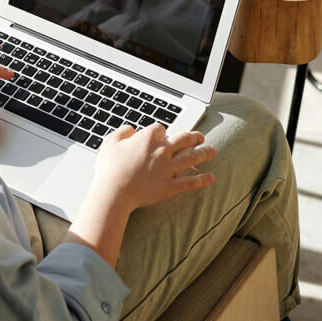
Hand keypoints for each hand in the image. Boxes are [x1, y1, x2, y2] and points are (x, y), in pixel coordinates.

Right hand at [93, 122, 214, 212]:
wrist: (114, 192)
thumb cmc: (110, 168)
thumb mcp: (110, 142)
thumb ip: (122, 132)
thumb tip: (131, 129)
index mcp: (147, 139)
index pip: (161, 128)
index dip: (161, 131)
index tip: (160, 135)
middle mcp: (162, 151)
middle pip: (183, 139)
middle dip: (193, 137)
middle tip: (199, 137)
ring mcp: (168, 169)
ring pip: (191, 157)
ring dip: (204, 153)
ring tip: (212, 151)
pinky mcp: (171, 186)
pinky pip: (191, 182)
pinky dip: (202, 180)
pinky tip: (211, 178)